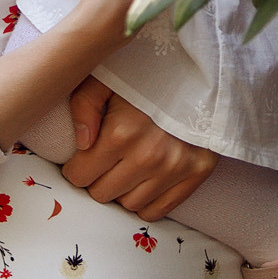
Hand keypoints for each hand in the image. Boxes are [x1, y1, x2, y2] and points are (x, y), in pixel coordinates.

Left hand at [61, 81, 216, 220]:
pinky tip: (143, 180)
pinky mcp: (196, 173)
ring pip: (128, 205)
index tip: (80, 159)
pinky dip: (145, 201)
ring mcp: (174, 168)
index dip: (75, 168)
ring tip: (124, 167)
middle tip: (102, 162)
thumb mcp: (106, 77)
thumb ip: (83, 105)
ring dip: (121, 190)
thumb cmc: (148, 71)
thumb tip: (81, 144)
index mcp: (120, 133)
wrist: (201, 68)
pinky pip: (158, 210)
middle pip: (102, 194)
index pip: (79, 176)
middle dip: (96, 179)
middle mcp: (147, 157)